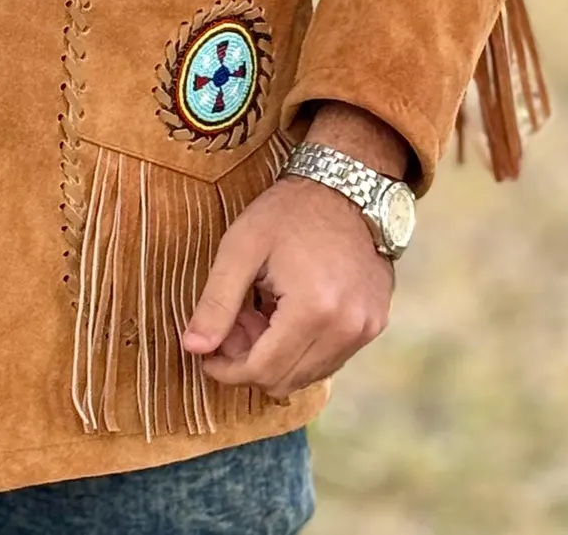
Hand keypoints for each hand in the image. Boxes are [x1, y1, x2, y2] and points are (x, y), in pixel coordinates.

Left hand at [182, 104, 404, 399]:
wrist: (346, 186)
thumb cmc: (288, 212)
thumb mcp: (241, 248)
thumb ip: (216, 302)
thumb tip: (192, 348)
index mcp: (312, 309)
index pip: (263, 370)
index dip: (227, 370)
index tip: (206, 354)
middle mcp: (347, 328)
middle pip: (286, 380)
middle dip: (250, 361)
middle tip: (234, 323)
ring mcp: (366, 328)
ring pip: (309, 374)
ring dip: (277, 356)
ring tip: (260, 311)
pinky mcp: (374, 323)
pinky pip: (331, 358)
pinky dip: (303, 348)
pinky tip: (286, 312)